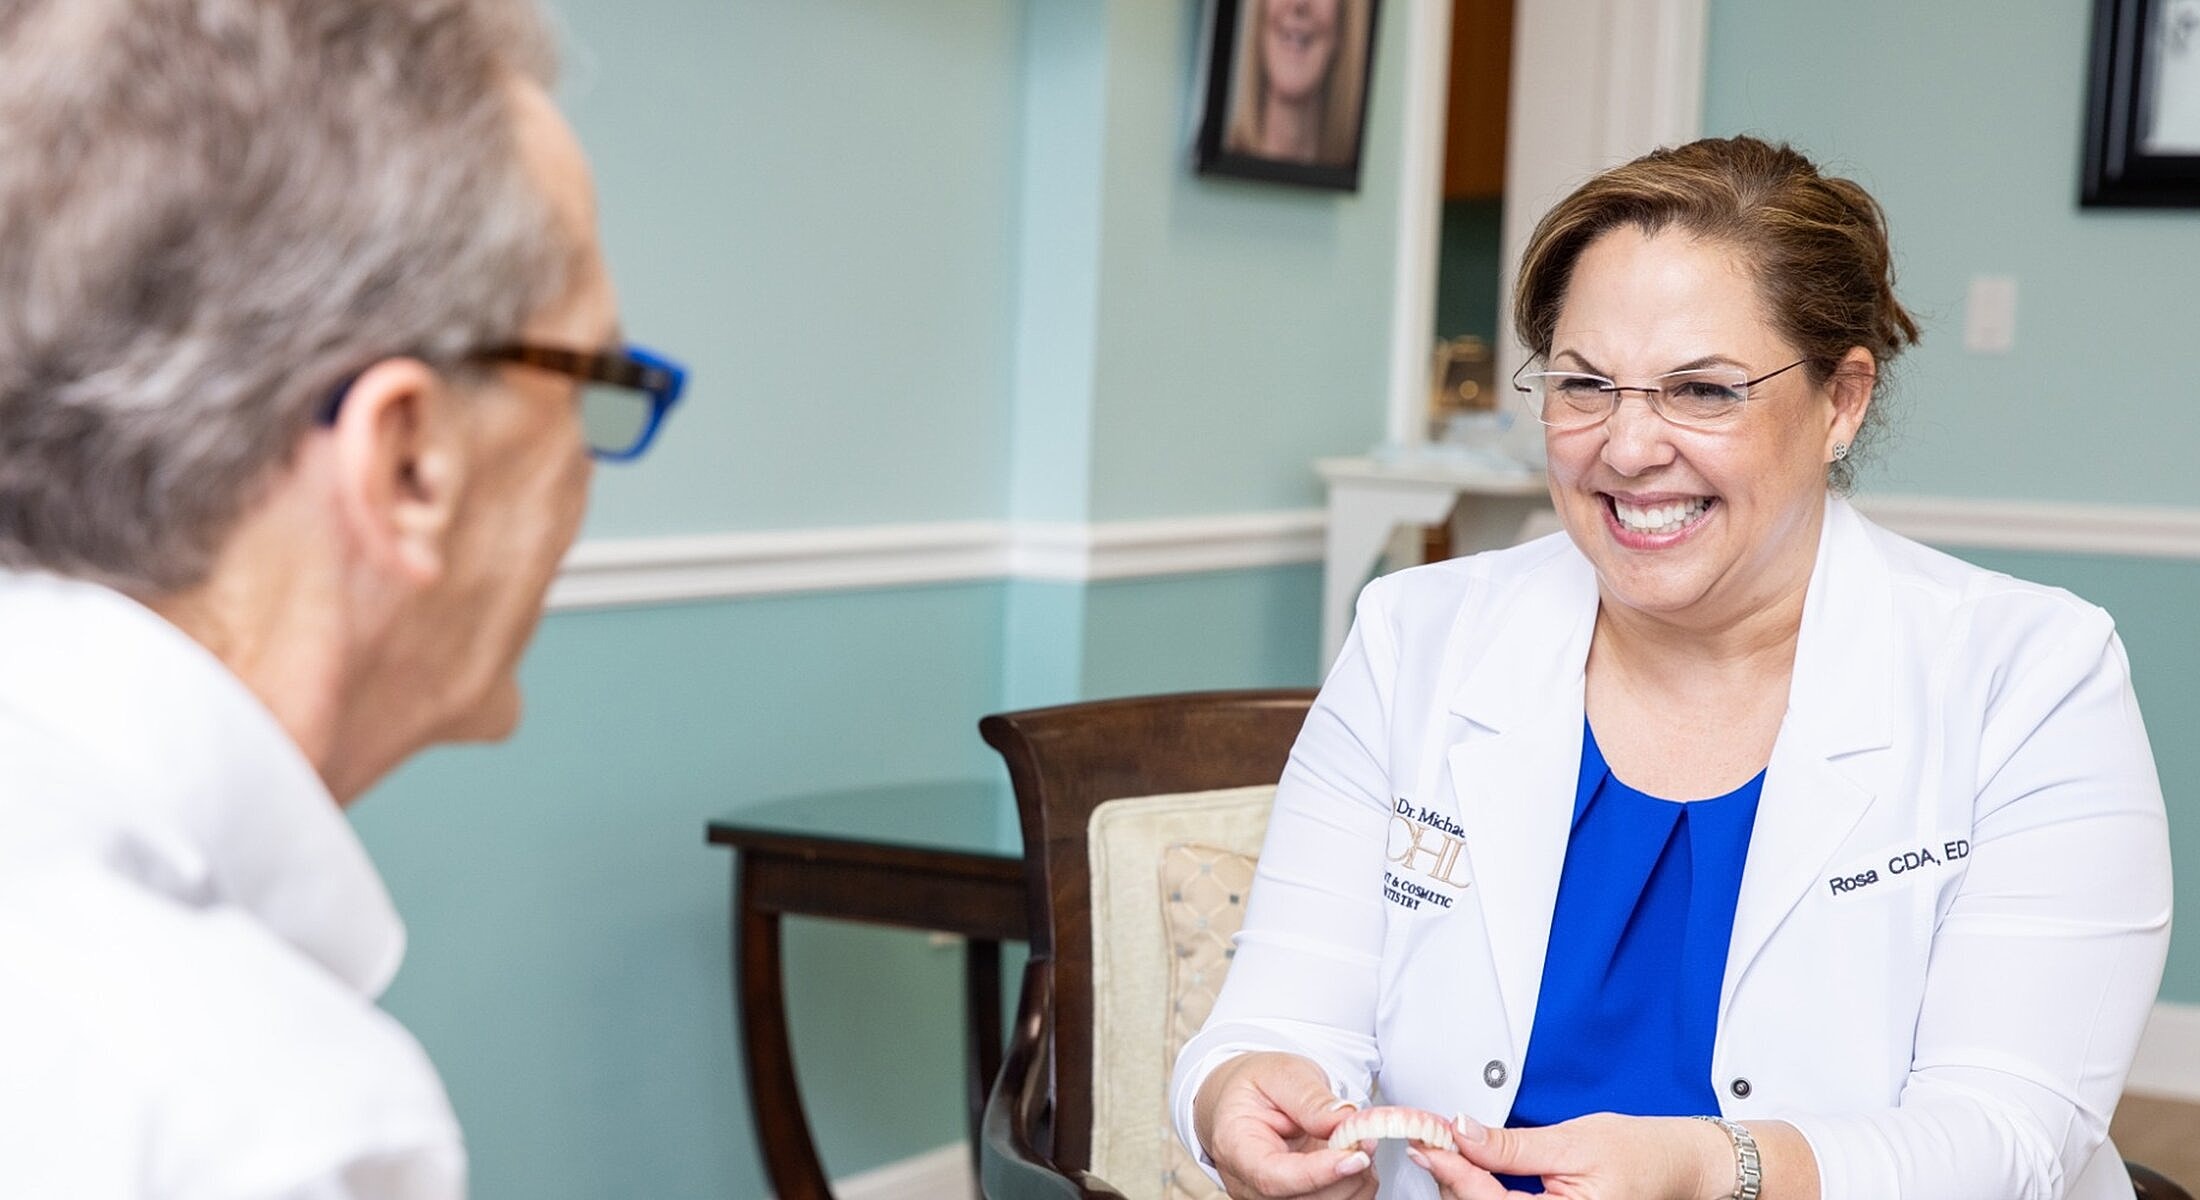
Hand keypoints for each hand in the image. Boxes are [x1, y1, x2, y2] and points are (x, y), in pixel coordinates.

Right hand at [1192, 1052, 1377, 1199]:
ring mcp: (1271, 1199)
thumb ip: (1311, 1098)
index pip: (1273, 1177)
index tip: (1355, 1157)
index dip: (1317, 1174)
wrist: (1248, 1102)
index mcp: (1234, 1146)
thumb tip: (1344, 1121)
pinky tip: (1353, 1158)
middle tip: (1366, 1136)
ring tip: (1358, 1141)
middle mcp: (1249, 1184)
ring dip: (1355, 1180)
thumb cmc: (1259, 1088)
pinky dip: (1355, 1185)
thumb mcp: (1282, 1074)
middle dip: (1346, 1173)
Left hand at [1407, 1112, 1722, 1199]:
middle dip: (1451, 1179)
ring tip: (1445, 1150)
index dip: (1453, 1170)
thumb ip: (1514, 1145)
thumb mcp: (1572, 1141)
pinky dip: (1478, 1191)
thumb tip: (1463, 1131)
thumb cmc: (1637, 1154)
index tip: (1427, 1142)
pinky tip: (1467, 1170)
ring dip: (1461, 1185)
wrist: (1674, 1166)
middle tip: (1429, 1141)